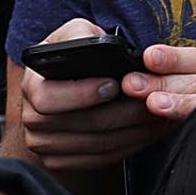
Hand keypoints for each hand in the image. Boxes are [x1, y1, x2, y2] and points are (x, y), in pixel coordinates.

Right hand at [11, 18, 170, 169]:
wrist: (67, 85)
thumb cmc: (76, 55)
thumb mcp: (76, 33)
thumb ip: (81, 34)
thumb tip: (92, 42)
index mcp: (33, 85)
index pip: (48, 98)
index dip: (83, 94)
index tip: (114, 84)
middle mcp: (33, 118)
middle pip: (83, 124)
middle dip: (126, 112)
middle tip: (156, 99)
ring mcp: (44, 143)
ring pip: (98, 145)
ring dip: (136, 130)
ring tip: (163, 112)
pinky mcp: (61, 160)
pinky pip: (101, 159)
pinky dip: (131, 145)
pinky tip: (152, 129)